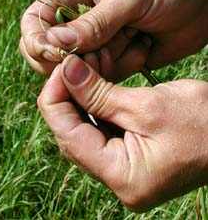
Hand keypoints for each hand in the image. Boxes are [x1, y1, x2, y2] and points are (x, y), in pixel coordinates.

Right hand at [20, 0, 207, 81]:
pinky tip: (143, 46)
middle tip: (105, 49)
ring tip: (135, 38)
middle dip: (75, 58)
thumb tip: (53, 42)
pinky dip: (122, 66)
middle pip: (48, 50)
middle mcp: (78, 18)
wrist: (203, 6)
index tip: (56, 54)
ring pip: (77, 68)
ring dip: (106, 61)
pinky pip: (101, 76)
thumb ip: (94, 21)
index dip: (37, 40)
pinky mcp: (110, 58)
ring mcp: (94, 41)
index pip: (35, 18)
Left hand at [38, 54, 207, 211]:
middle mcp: (118, 180)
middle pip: (71, 134)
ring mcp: (122, 171)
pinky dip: (93, 108)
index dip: (55, 96)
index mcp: (122, 176)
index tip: (60, 66)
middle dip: (65, 97)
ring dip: (78, 101)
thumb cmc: (205, 122)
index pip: (67, 134)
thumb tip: (65, 71)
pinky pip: (98, 132)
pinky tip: (93, 87)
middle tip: (69, 66)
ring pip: (82, 132)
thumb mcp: (147, 105)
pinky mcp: (128, 158)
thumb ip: (99, 92)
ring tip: (80, 73)